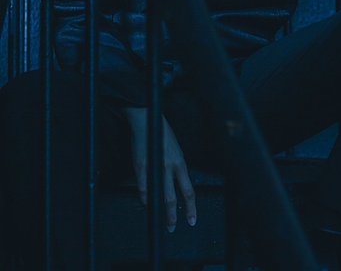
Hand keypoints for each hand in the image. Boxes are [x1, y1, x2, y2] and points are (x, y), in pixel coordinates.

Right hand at [125, 109, 196, 231]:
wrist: (148, 120)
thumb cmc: (163, 136)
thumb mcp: (176, 152)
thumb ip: (176, 169)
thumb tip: (177, 186)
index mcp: (180, 163)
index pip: (189, 190)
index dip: (191, 208)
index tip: (192, 220)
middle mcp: (169, 166)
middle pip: (172, 198)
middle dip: (172, 216)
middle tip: (171, 228)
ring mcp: (154, 166)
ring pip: (157, 195)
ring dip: (157, 209)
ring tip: (157, 218)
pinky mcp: (141, 166)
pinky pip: (143, 188)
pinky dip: (144, 197)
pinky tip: (145, 202)